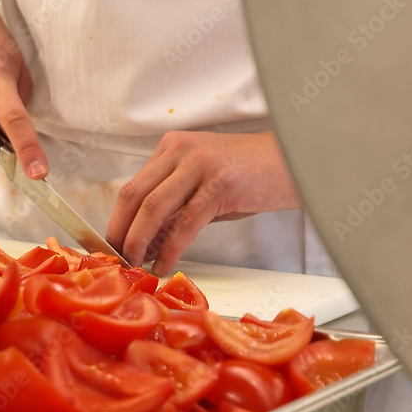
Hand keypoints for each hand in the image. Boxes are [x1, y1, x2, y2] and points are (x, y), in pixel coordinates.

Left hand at [105, 131, 301, 275]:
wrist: (300, 161)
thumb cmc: (254, 176)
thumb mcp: (205, 184)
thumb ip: (176, 206)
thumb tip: (147, 240)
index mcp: (172, 147)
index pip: (132, 186)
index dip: (118, 219)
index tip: (111, 245)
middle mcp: (180, 151)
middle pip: (134, 195)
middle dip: (120, 232)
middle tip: (115, 259)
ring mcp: (199, 164)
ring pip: (153, 208)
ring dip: (139, 241)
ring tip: (135, 264)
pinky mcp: (219, 184)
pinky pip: (185, 222)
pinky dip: (171, 248)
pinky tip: (165, 264)